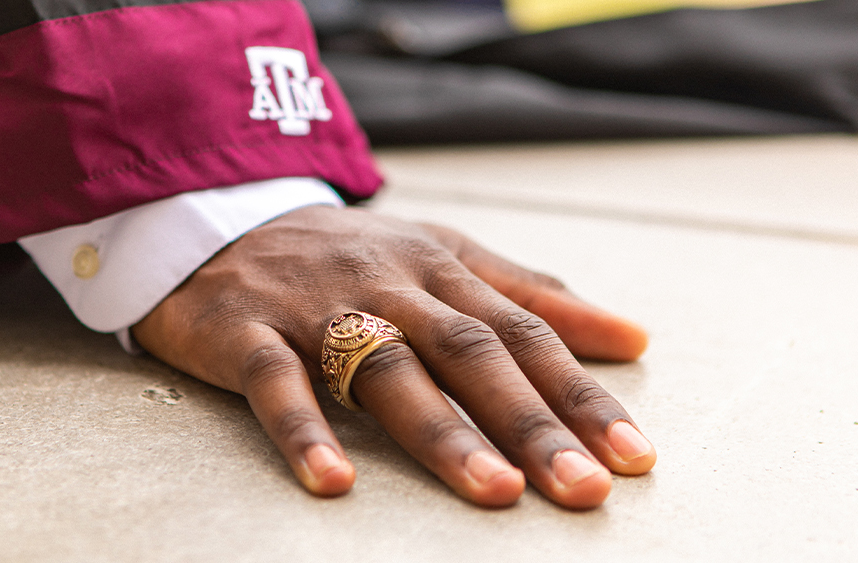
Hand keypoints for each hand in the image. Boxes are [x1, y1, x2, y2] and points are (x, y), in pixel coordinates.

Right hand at [132, 205, 654, 508]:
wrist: (224, 220)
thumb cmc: (350, 253)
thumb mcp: (444, 255)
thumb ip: (532, 294)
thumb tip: (633, 335)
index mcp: (440, 270)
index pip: (524, 332)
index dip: (580, 393)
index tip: (633, 455)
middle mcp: (388, 287)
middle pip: (468, 352)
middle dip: (530, 421)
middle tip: (584, 487)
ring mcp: (317, 310)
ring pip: (386, 368)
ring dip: (442, 432)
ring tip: (495, 491)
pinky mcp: (248, 333)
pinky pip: (277, 383)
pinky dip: (304, 430)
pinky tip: (334, 481)